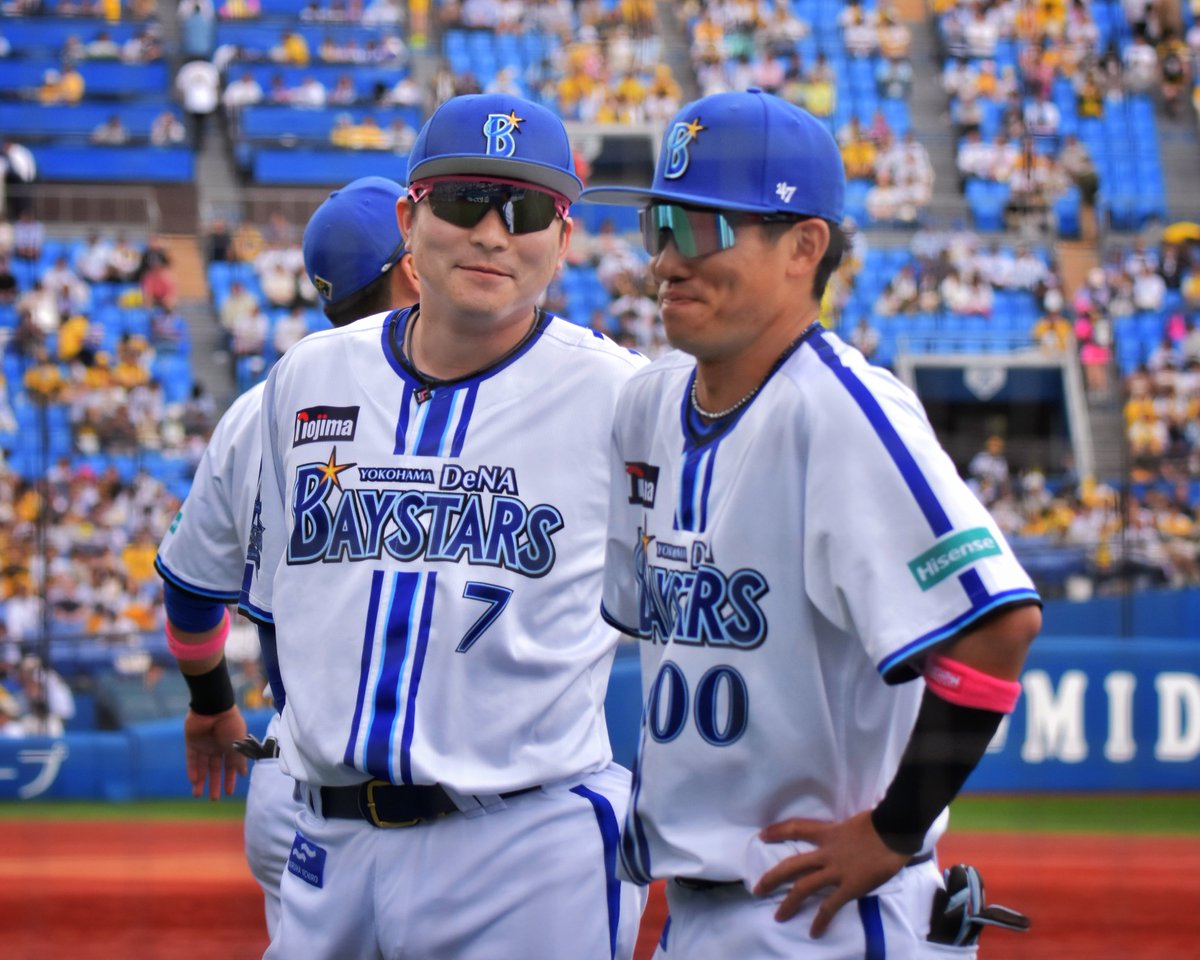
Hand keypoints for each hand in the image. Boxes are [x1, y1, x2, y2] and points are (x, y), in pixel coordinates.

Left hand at [183, 705, 248, 800]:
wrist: (214, 708)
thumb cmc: (230, 724)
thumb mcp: (238, 743)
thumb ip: (238, 759)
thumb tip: (243, 773)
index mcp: (231, 745)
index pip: (230, 766)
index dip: (230, 779)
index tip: (229, 792)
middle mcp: (217, 747)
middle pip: (216, 769)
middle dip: (215, 783)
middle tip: (214, 799)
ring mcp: (204, 745)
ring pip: (202, 766)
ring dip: (201, 781)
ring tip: (198, 795)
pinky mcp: (192, 743)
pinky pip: (192, 759)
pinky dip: (193, 770)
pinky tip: (194, 780)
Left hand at [752, 810, 910, 936]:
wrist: (895, 831)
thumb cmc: (880, 823)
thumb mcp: (854, 822)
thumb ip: (843, 832)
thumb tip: (844, 837)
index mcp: (828, 832)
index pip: (796, 828)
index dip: (778, 831)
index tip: (762, 835)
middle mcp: (826, 852)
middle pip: (792, 865)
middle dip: (772, 878)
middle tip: (758, 889)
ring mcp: (836, 871)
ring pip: (803, 887)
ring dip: (789, 903)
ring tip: (778, 916)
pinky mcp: (849, 887)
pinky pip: (830, 906)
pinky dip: (821, 920)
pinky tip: (814, 932)